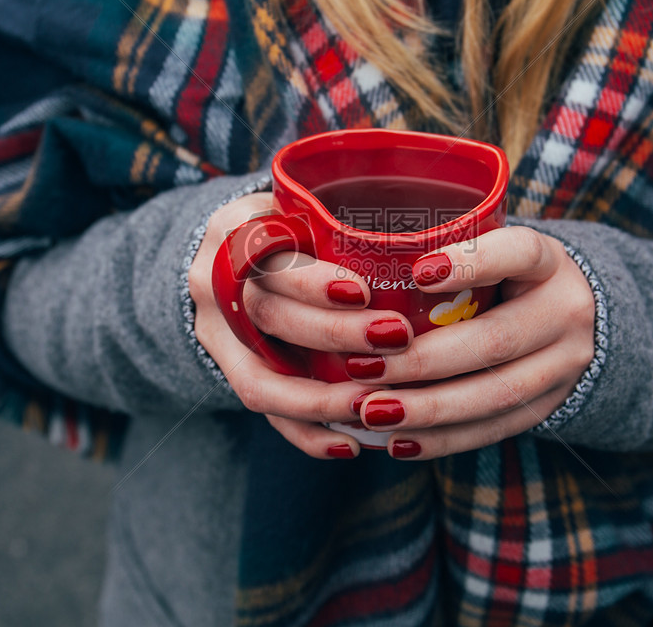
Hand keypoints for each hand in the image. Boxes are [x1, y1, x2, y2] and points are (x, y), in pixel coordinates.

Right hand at [186, 193, 411, 459]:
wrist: (234, 254)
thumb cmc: (294, 226)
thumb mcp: (306, 207)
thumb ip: (346, 223)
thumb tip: (438, 244)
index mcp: (236, 228)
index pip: (266, 256)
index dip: (310, 281)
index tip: (363, 291)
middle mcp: (213, 281)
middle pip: (268, 316)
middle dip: (333, 334)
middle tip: (395, 338)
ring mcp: (215, 333)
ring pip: (260, 378)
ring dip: (321, 399)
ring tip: (376, 406)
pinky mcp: (228, 370)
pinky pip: (264, 412)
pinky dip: (306, 433)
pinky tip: (350, 444)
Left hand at [348, 226, 595, 459]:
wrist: (578, 316)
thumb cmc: (508, 274)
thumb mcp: (495, 248)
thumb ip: (447, 251)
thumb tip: (358, 260)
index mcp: (548, 262)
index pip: (520, 253)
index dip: (472, 263)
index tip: (418, 273)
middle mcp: (565, 312)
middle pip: (495, 341)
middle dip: (423, 360)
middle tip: (362, 368)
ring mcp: (564, 365)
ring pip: (496, 395)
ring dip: (428, 409)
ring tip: (372, 412)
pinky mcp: (549, 406)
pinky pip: (494, 428)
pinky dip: (443, 439)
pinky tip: (398, 442)